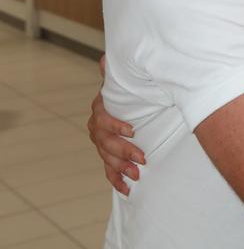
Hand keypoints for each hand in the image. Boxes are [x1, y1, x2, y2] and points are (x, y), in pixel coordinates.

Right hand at [87, 65, 143, 195]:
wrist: (128, 102)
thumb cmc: (128, 91)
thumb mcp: (124, 80)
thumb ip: (116, 73)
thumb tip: (105, 58)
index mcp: (100, 109)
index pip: (103, 120)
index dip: (116, 126)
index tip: (133, 130)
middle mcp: (97, 127)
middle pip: (105, 142)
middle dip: (123, 151)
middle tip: (142, 158)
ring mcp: (101, 143)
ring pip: (106, 158)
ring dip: (120, 168)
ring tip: (136, 175)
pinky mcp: (108, 156)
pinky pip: (108, 170)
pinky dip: (116, 181)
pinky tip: (127, 190)